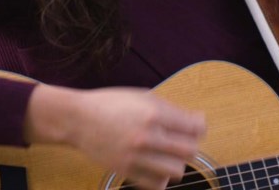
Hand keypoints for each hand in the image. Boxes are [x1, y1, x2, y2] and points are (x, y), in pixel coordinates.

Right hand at [24, 85, 205, 189]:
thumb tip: (196, 121)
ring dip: (176, 162)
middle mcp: (147, 136)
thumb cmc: (111, 104)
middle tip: (181, 140)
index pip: (194, 127)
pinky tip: (155, 165)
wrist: (78, 119)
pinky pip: (157, 184)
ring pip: (177, 170)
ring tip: (167, 154)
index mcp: (153, 113)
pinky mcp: (126, 171)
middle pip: (190, 151)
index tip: (195, 126)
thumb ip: (169, 109)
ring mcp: (136, 156)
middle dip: (190, 145)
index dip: (199, 127)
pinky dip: (161, 177)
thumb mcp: (142, 96)